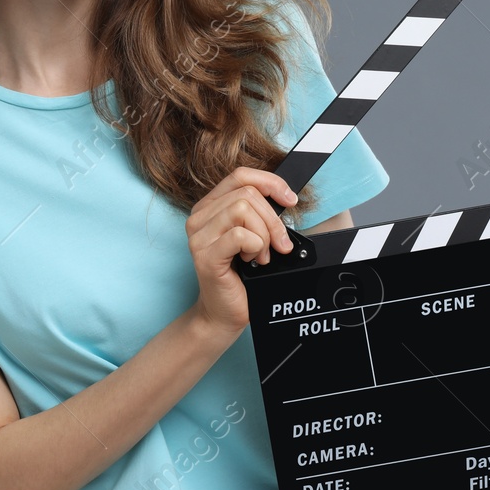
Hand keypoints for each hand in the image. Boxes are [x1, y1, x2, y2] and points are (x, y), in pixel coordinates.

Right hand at [185, 167, 298, 338]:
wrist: (225, 313)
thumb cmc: (241, 276)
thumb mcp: (253, 235)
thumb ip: (259, 212)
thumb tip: (286, 197)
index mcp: (209, 206)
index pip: (241, 175)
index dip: (270, 183)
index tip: (290, 200)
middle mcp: (199, 217)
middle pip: (247, 194)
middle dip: (273, 219)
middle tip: (279, 244)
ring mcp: (199, 236)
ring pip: (243, 210)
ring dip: (264, 235)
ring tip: (261, 255)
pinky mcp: (205, 256)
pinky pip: (240, 236)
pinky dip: (256, 246)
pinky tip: (253, 261)